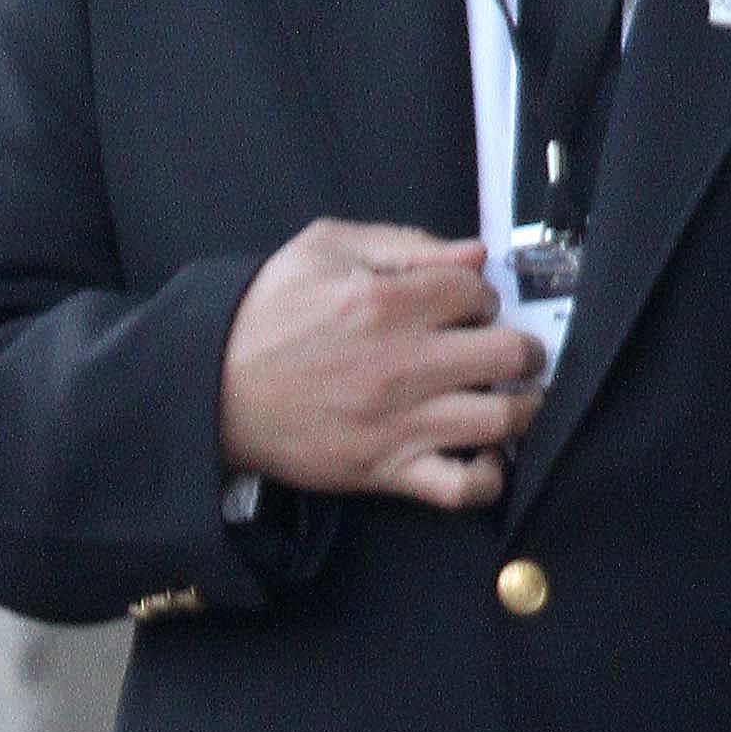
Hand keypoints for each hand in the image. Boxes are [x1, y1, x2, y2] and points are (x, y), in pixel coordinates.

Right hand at [218, 223, 545, 509]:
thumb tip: (472, 255)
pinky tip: (486, 457)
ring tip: (511, 400)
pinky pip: (460, 487)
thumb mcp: (324, 248)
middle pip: (509, 354)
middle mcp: (400, 363)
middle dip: (520, 348)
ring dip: (521, 407)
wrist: (209, 387)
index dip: (483, 295)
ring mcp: (397, 421)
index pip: (479, 291)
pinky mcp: (384, 468)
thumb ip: (405, 244)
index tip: (469, 307)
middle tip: (508, 351)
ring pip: (502, 419)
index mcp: (386, 301)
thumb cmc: (262, 317)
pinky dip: (488, 476)